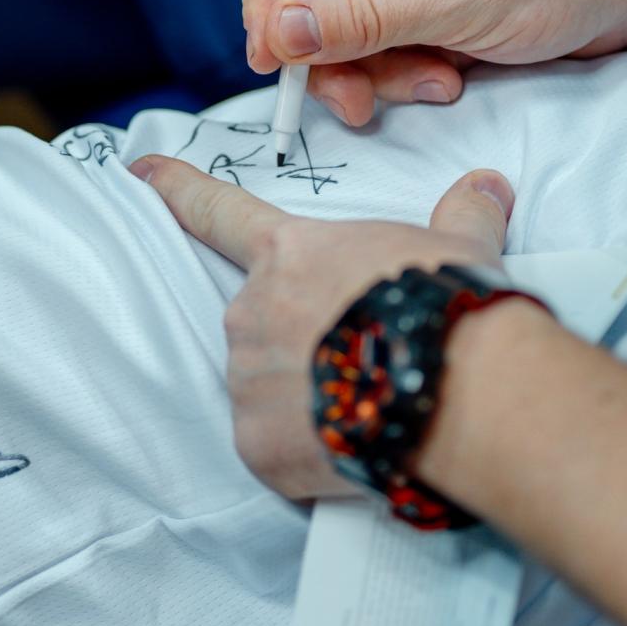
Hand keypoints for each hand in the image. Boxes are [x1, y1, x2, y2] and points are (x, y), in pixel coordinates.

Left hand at [131, 154, 515, 501]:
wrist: (456, 388)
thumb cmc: (449, 306)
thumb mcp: (459, 247)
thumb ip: (462, 214)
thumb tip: (486, 185)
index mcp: (291, 253)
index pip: (220, 213)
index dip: (179, 191)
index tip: (140, 174)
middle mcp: (253, 310)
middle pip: (263, 321)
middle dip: (303, 339)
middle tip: (366, 355)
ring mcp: (248, 381)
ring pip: (266, 388)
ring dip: (305, 396)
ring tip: (370, 401)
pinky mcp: (257, 446)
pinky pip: (274, 448)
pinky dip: (306, 451)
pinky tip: (354, 445)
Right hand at [237, 0, 626, 123]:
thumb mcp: (453, 2)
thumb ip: (361, 19)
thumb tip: (279, 30)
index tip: (280, 58)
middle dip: (329, 53)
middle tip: (357, 101)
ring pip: (338, 30)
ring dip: (375, 70)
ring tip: (436, 82)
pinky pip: (378, 43)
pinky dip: (402, 70)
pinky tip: (449, 76)